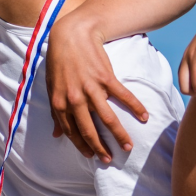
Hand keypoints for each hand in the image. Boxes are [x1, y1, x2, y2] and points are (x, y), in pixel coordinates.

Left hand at [46, 13, 147, 161]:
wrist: (71, 36)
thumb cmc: (59, 62)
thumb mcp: (50, 88)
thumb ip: (55, 112)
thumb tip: (55, 134)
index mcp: (59, 103)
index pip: (71, 131)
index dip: (81, 145)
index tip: (91, 155)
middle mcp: (75, 99)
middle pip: (89, 129)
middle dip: (100, 147)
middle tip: (109, 160)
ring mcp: (91, 89)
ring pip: (107, 118)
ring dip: (119, 135)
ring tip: (128, 147)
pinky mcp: (106, 78)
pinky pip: (123, 97)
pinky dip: (135, 107)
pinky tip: (144, 117)